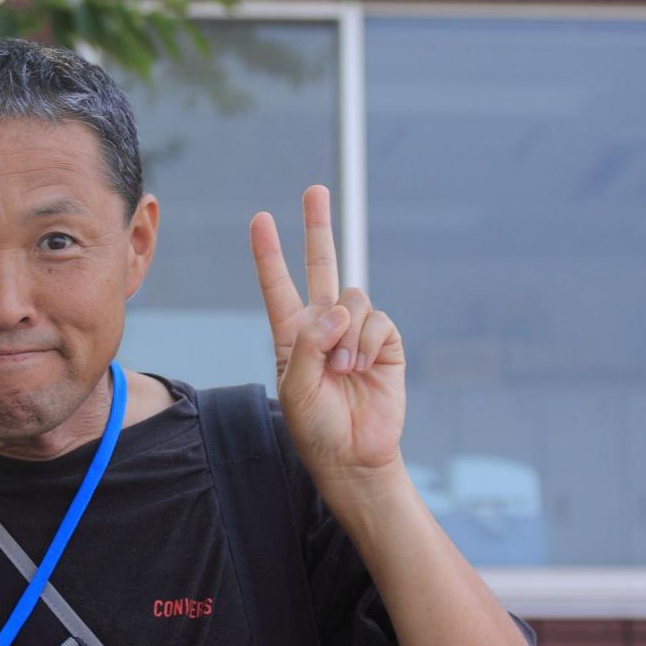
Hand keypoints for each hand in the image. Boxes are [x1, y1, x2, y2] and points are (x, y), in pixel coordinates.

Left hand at [249, 186, 405, 492]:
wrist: (354, 455)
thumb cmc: (316, 427)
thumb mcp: (296, 388)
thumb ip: (310, 345)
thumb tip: (337, 310)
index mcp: (292, 334)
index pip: (278, 286)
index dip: (269, 254)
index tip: (260, 219)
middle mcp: (323, 326)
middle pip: (321, 265)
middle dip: (318, 227)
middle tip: (315, 190)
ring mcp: (355, 332)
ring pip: (353, 300)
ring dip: (346, 335)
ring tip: (342, 370)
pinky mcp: (385, 343)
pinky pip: (377, 321)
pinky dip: (367, 342)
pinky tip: (362, 368)